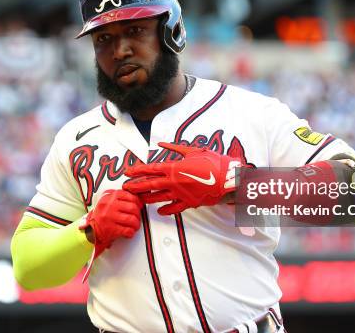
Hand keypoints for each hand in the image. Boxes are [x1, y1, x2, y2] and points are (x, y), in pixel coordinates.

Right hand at [78, 189, 142, 258]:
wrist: (89, 230)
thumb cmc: (102, 216)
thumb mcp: (107, 201)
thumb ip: (120, 198)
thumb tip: (139, 199)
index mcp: (109, 196)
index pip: (130, 196)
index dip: (137, 202)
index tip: (139, 207)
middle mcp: (108, 205)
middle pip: (133, 208)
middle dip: (138, 214)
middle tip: (137, 218)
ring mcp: (109, 216)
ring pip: (132, 219)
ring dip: (136, 224)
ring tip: (134, 226)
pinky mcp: (110, 229)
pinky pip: (128, 230)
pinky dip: (131, 233)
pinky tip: (129, 233)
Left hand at [123, 142, 241, 214]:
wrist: (228, 178)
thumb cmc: (212, 162)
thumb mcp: (193, 150)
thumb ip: (175, 148)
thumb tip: (161, 143)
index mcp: (174, 167)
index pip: (151, 169)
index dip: (137, 170)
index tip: (127, 171)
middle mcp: (174, 181)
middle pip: (150, 184)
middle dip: (136, 186)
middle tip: (126, 187)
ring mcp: (180, 194)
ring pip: (158, 197)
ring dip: (147, 198)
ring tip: (138, 199)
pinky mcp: (188, 203)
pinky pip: (173, 208)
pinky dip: (165, 210)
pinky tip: (159, 210)